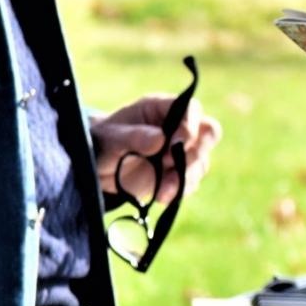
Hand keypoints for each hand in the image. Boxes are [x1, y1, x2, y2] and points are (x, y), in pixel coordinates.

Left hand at [92, 94, 221, 202]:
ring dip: (186, 176)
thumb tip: (160, 139)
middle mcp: (178, 127)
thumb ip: (134, 137)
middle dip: (196, 151)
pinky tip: (163, 196)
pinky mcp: (178, 173)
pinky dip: (181, 190)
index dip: (190, 126)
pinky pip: (192, 181)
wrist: (97, 168)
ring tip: (163, 190)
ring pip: (202, 159)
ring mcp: (181, 151)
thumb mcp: (111, 138)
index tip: (174, 145)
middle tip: (171, 163)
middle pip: (209, 132)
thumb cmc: (102, 142)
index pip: (191, 109)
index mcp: (162, 108)